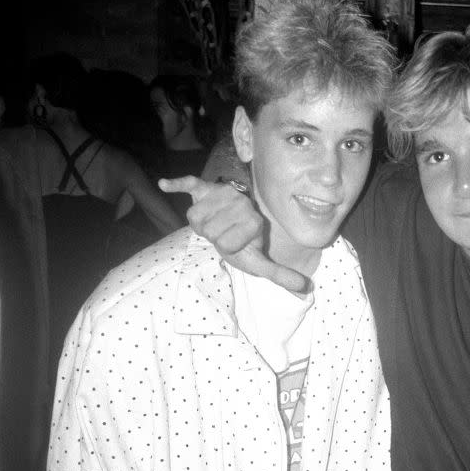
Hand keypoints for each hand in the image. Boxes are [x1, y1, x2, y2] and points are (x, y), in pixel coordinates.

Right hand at [159, 175, 307, 291]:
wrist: (233, 221)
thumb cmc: (243, 244)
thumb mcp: (259, 261)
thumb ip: (279, 274)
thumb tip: (306, 288)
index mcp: (252, 222)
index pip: (227, 242)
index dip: (229, 246)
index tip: (237, 243)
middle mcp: (239, 204)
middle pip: (210, 230)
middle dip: (214, 236)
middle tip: (224, 232)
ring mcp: (221, 195)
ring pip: (196, 216)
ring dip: (201, 224)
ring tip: (214, 222)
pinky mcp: (204, 187)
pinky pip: (190, 183)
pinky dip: (176, 184)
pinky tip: (164, 184)